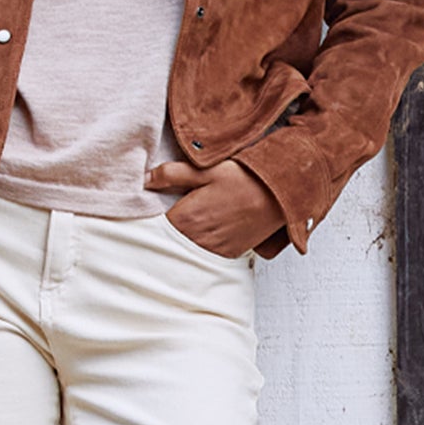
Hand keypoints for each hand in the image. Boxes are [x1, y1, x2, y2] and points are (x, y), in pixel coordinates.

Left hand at [145, 159, 283, 257]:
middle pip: (169, 241)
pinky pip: (206, 253)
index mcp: (186, 218)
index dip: (150, 217)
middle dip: (166, 230)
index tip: (150, 208)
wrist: (278, 195)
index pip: (154, 227)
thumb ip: (172, 175)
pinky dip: (202, 244)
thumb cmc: (242, 179)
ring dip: (184, 238)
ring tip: (193, 220)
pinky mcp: (228, 254)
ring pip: (186, 249)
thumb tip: (145, 179)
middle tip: (171, 213)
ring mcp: (213, 250)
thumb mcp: (205, 170)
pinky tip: (208, 229)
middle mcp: (196, 240)